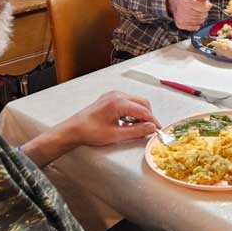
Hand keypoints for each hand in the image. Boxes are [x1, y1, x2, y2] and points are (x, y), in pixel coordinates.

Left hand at [25, 92, 160, 167]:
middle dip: (148, 116)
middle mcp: (117, 95)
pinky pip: (128, 101)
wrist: (73, 130)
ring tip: (136, 127)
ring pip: (136, 101)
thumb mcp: (116, 135)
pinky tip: (127, 122)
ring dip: (140, 113)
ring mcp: (113, 95)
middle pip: (142, 103)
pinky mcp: (109, 98)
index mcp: (119, 103)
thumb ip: (137, 131)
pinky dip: (132, 111)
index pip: (143, 111)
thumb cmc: (91, 132)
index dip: (153, 121)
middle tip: (148, 129)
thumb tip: (152, 128)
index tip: (158, 130)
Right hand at [168, 0, 212, 30]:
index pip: (204, 7)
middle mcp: (181, 11)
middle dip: (204, 10)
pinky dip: (197, 22)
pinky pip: (196, 27)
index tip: (204, 1)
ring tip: (195, 9)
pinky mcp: (181, 25)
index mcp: (185, 1)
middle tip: (198, 4)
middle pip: (203, 15)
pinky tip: (192, 15)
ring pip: (200, 21)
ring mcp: (181, 19)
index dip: (207, 4)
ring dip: (200, 15)